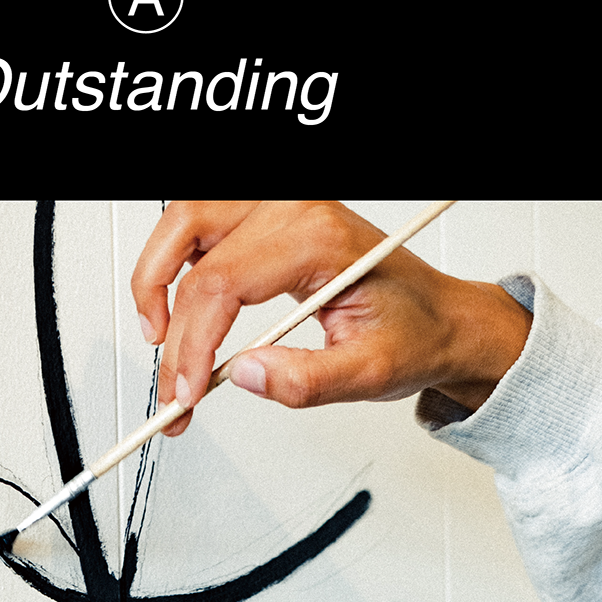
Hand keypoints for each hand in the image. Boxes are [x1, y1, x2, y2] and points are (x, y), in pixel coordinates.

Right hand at [130, 201, 531, 434]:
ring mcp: (281, 207)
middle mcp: (294, 209)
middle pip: (190, 242)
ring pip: (186, 217)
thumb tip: (244, 376)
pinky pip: (203, 223)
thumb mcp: (370, 373)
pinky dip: (179, 261)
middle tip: (170, 379)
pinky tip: (181, 306)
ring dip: (158, 274)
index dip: (192, 344)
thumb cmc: (415, 334)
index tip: (186, 394)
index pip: (222, 282)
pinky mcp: (273, 219)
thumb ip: (306, 381)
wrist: (442, 320)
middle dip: (167, 318)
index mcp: (318, 238)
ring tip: (161, 336)